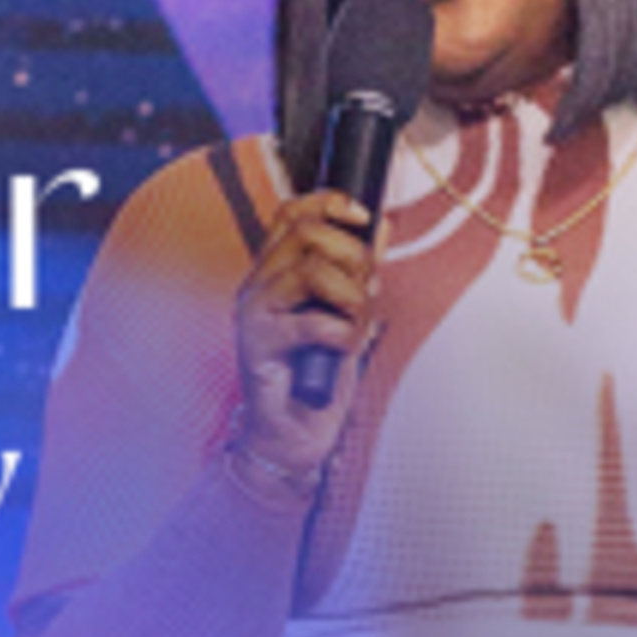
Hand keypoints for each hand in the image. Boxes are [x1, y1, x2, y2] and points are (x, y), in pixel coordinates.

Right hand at [228, 188, 379, 488]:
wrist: (293, 434)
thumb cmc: (316, 376)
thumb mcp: (347, 313)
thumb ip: (359, 272)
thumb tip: (382, 227)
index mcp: (275, 272)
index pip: (291, 213)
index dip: (328, 202)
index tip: (362, 215)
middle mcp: (258, 284)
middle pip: (306, 233)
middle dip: (353, 255)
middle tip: (367, 290)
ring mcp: (253, 312)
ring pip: (310, 270)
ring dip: (351, 295)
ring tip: (357, 324)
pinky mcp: (258, 344)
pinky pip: (311, 322)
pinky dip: (342, 333)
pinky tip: (345, 348)